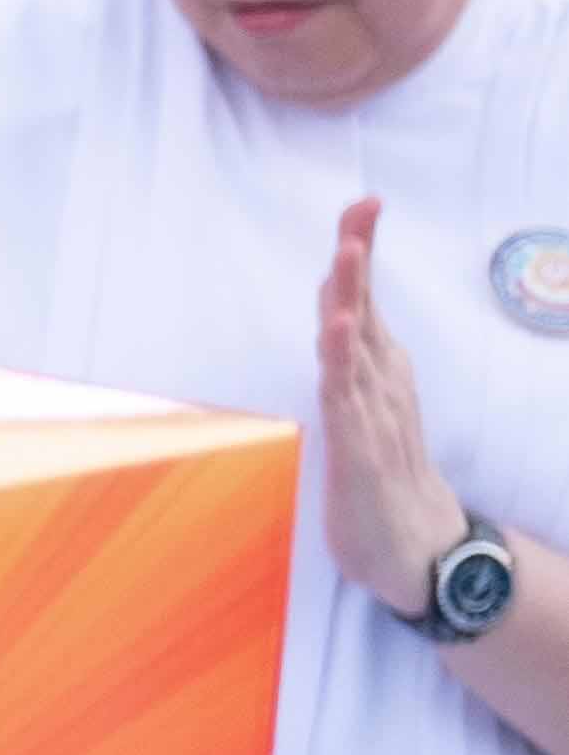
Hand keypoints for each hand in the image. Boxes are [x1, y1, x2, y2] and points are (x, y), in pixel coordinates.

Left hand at [319, 198, 471, 620]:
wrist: (414, 548)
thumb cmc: (380, 479)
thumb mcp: (359, 411)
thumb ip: (350, 372)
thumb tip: (342, 327)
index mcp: (375, 370)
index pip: (361, 302)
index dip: (359, 255)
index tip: (362, 206)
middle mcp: (379, 381)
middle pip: (362, 307)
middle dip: (359, 255)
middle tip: (362, 206)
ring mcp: (372, 411)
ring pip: (356, 343)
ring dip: (352, 296)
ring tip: (351, 250)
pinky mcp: (359, 444)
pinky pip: (347, 395)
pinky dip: (342, 359)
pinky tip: (341, 329)